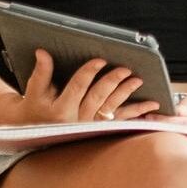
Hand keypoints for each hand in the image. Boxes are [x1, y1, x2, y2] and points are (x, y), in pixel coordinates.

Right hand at [20, 49, 157, 124]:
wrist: (37, 135)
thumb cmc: (35, 110)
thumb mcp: (34, 92)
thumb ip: (41, 72)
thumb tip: (42, 52)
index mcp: (60, 110)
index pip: (77, 87)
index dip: (88, 72)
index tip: (100, 59)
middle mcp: (77, 121)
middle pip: (98, 97)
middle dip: (112, 81)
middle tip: (126, 68)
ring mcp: (90, 127)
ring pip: (111, 109)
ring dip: (126, 94)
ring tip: (138, 80)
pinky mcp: (100, 130)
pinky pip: (121, 121)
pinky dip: (137, 113)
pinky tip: (151, 104)